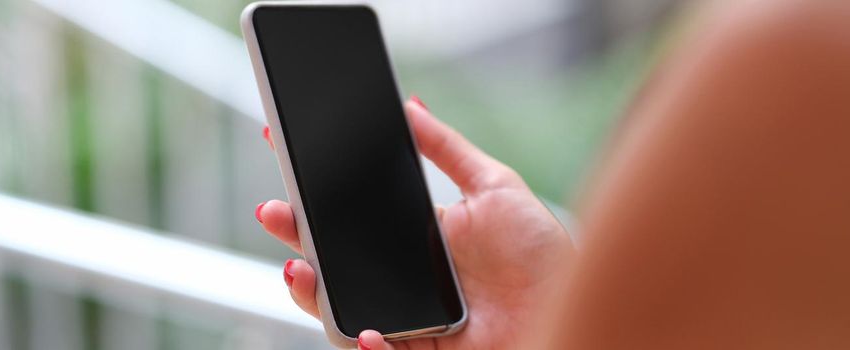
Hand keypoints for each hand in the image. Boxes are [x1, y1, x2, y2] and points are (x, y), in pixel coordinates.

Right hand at [256, 97, 574, 348]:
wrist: (574, 301)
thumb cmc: (541, 252)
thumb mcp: (494, 186)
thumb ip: (447, 149)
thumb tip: (410, 107)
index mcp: (413, 243)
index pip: (349, 225)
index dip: (312, 206)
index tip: (285, 176)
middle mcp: (403, 284)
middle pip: (333, 270)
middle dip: (296, 244)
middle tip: (275, 215)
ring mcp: (408, 322)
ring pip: (343, 315)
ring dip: (315, 296)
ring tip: (303, 271)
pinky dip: (369, 347)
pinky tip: (370, 332)